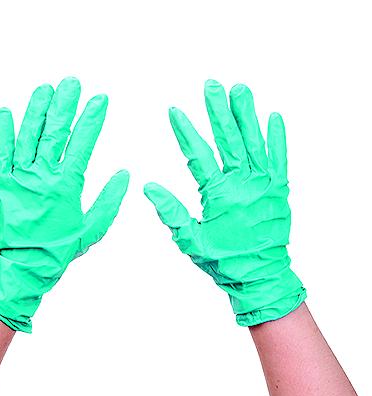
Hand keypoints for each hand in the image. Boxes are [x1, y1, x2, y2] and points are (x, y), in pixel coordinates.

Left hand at [0, 77, 128, 331]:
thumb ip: (109, 200)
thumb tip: (124, 174)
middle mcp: (42, 176)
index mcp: (66, 185)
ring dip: (36, 110)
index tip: (100, 100)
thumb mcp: (93, 229)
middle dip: (65, 105)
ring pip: (27, 136)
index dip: (92, 119)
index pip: (82, 143)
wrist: (24, 266)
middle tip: (72, 83)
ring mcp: (19, 177)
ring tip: (45, 89)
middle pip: (54, 132)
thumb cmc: (60, 250)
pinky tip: (5, 113)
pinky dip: (1, 133)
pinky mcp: (0, 183)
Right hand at [144, 80, 304, 325]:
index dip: (185, 131)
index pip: (198, 155)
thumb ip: (170, 212)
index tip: (175, 111)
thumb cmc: (224, 261)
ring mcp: (264, 184)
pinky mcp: (279, 190)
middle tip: (211, 86)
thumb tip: (149, 188)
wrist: (260, 276)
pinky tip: (272, 118)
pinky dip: (276, 138)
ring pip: (254, 142)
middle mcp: (243, 183)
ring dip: (246, 115)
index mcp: (219, 195)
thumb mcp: (190, 241)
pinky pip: (279, 158)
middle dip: (218, 111)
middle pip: (229, 140)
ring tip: (239, 90)